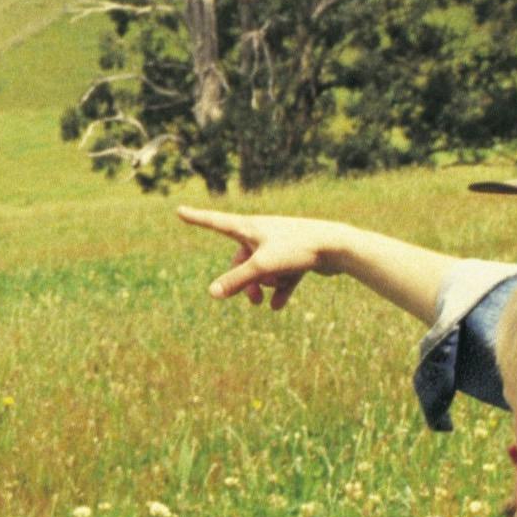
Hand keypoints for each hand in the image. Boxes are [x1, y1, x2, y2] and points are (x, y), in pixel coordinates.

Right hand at [176, 207, 335, 310]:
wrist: (338, 246)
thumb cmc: (298, 248)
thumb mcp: (263, 266)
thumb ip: (237, 281)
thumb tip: (213, 293)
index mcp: (249, 227)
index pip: (215, 222)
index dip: (196, 218)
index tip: (179, 210)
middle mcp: (262, 233)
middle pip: (241, 259)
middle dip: (243, 281)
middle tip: (251, 300)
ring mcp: (279, 244)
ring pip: (261, 269)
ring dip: (262, 286)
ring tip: (266, 302)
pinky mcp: (296, 256)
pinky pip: (281, 276)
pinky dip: (279, 290)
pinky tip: (278, 306)